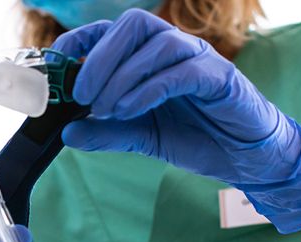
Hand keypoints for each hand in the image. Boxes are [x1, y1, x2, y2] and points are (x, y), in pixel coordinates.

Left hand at [55, 9, 300, 232]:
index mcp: (150, 56)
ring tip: (106, 110)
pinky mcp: (219, 76)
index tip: (56, 63)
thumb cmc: (196, 137)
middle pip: (131, 25)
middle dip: (99, 57)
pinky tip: (130, 110)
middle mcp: (173, 49)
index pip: (111, 31)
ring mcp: (197, 58)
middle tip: (81, 95)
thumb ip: (105, 133)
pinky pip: (181, 70)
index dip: (80, 40)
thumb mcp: (140, 137)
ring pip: (156, 44)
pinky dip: (148, 89)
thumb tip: (67, 133)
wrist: (244, 158)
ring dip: (122, 76)